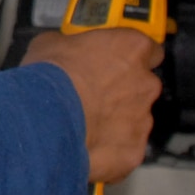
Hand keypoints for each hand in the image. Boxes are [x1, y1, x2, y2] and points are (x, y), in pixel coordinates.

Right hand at [23, 29, 163, 185]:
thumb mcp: (52, 43)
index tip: (116, 59)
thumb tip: (65, 51)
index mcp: (132, 48)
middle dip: (122, 90)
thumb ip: (72, 46)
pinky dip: (109, 147)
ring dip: (115, 119)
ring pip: (134, 119)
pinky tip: (84, 142)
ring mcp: (142, 119)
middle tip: (92, 93)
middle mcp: (145, 83)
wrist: (45, 119)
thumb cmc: (51, 77)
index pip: (149, 49)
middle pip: (143, 86)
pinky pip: (125, 148)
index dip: (130, 56)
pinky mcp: (134, 151)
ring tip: (83, 120)